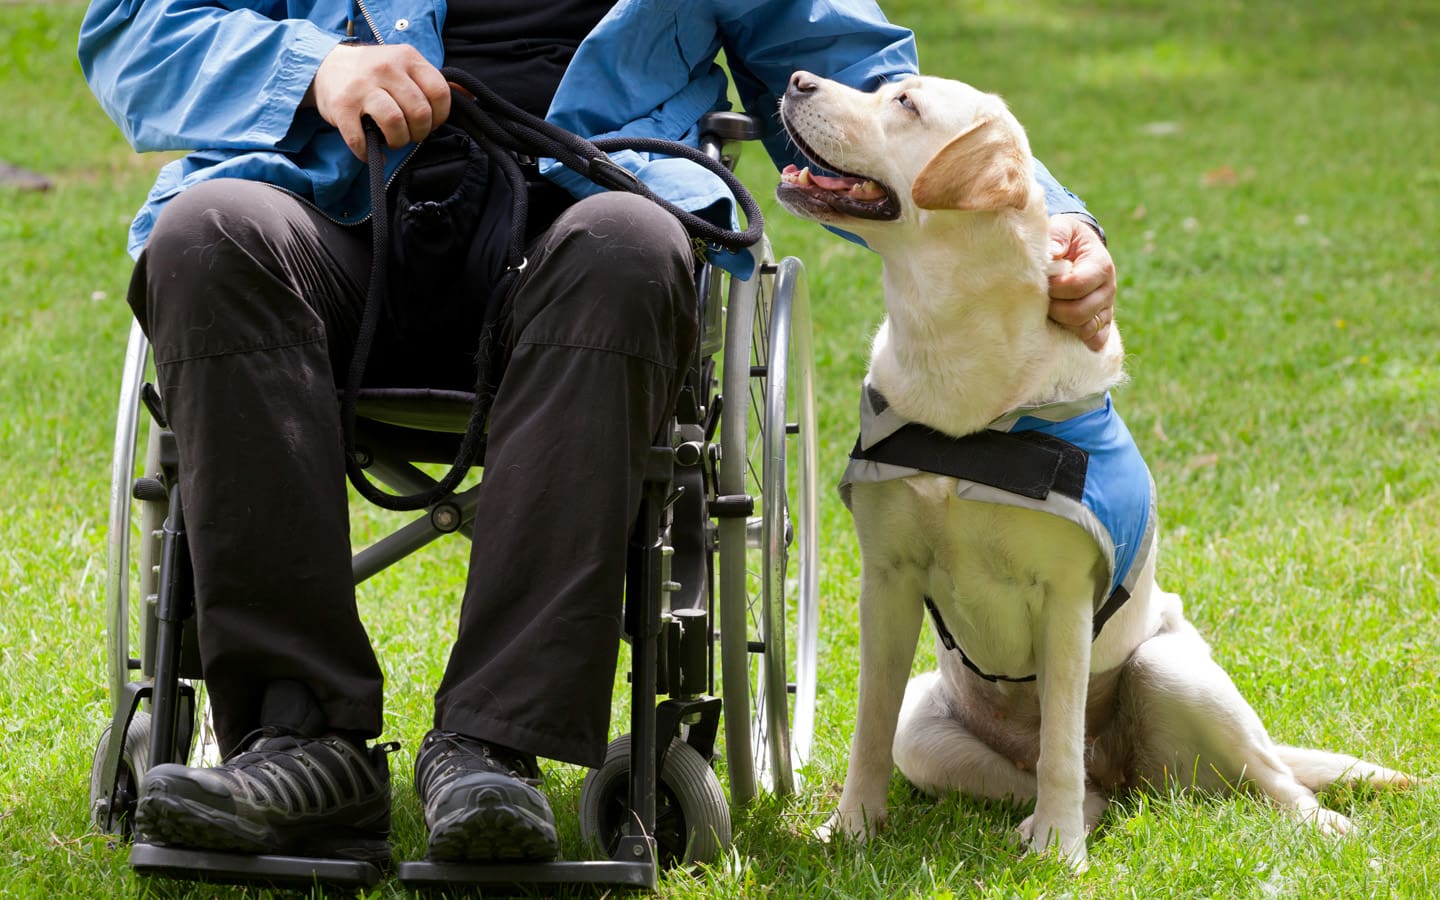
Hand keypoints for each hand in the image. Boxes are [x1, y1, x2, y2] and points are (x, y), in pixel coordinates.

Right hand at [308, 43, 451, 159]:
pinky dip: (369, 154)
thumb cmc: (375, 73)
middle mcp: (386, 68)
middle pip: (420, 112)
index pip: (440, 92)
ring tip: (393, 140)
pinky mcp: (342, 106)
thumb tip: (471, 97)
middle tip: (411, 133)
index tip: (430, 122)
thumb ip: (434, 82)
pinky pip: (362, 140)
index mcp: (407, 58)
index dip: (440, 116)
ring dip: (398, 142)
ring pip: (395, 124)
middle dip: (420, 133)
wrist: (326, 66)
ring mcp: (362, 87)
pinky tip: (372, 152)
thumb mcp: (406, 67)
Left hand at [1046, 214, 1116, 350]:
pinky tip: (1068, 334)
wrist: (1078, 248)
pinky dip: (1084, 340)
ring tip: (1049, 311)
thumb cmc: (1066, 237)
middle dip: (1056, 309)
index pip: (1077, 285)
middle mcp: (1108, 288)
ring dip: (1064, 324)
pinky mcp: (1103, 319)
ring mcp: (1106, 306)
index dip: (1055, 288)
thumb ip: (1058, 235)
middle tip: (1042, 300)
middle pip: (1081, 312)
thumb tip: (1054, 251)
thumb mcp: (1063, 227)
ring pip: (1087, 328)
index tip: (1042, 283)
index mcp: (1100, 265)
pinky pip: (1098, 338)